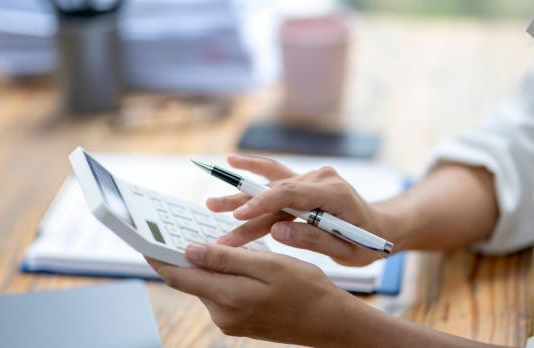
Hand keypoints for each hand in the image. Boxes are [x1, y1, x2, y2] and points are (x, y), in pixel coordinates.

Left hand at [146, 243, 354, 346]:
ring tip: (205, 240)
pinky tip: (226, 261)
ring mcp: (229, 322)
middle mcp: (222, 315)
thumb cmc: (305, 288)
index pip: (179, 277)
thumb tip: (190, 250)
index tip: (142, 240)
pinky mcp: (237, 322)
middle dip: (181, 257)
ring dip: (203, 265)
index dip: (158, 257)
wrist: (329, 321)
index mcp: (228, 299)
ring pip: (205, 286)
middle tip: (173, 230)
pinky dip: (217, 276)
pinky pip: (218, 294)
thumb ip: (227, 259)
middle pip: (190, 281)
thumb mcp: (268, 265)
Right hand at [209, 155, 390, 265]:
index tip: (238, 216)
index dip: (262, 204)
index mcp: (335, 194)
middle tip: (212, 209)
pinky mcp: (305, 182)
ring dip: (242, 194)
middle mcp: (321, 179)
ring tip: (212, 202)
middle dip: (243, 203)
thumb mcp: (346, 251)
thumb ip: (311, 240)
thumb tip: (276, 232)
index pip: (291, 194)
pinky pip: (277, 176)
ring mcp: (312, 177)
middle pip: (275, 189)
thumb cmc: (366, 243)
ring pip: (271, 185)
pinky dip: (255, 171)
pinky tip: (234, 163)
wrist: (380, 227)